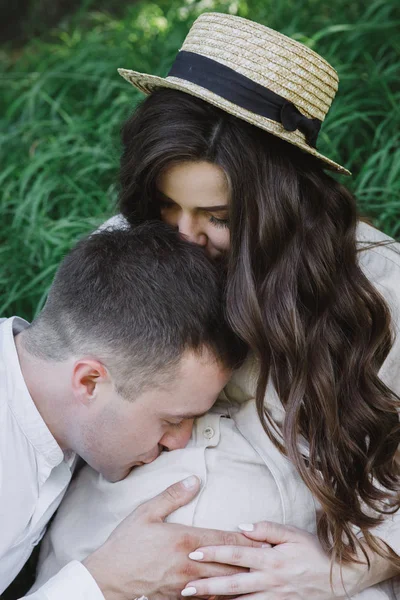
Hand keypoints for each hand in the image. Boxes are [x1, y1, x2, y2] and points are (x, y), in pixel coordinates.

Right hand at [83, 476, 259, 599]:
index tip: (264, 538)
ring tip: (259, 576)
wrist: (107, 579)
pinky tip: (231, 594)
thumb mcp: (146, 512)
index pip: (224, 539)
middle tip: (271, 558)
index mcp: (185, 541)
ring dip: (240, 579)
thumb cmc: (126, 544)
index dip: (246, 539)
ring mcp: (186, 585)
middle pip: (229, 564)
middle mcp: (190, 565)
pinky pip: (206, 598)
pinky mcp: (178, 598)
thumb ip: (172, 495)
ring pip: (221, 583)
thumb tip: (194, 480)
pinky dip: (222, 595)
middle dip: (250, 561)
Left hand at [182, 521, 371, 599]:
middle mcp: (269, 580)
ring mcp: (274, 597)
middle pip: (233, 584)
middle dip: (207, 586)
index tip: (194, 552)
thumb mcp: (293, 533)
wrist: (338, 578)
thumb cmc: (313, 551)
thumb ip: (268, 528)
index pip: (236, 554)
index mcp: (271, 558)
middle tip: (185, 587)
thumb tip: (242, 527)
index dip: (214, 553)